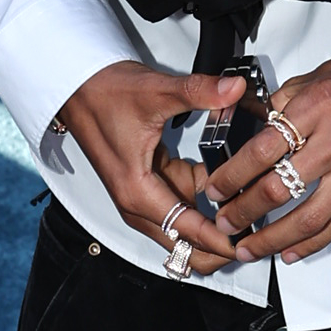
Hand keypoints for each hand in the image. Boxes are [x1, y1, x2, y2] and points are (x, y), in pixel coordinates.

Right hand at [59, 59, 254, 268]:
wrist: (76, 84)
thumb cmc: (103, 93)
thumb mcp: (155, 91)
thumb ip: (198, 92)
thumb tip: (233, 89)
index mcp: (137, 192)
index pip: (187, 231)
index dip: (221, 241)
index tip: (250, 244)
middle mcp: (137, 203)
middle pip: (184, 245)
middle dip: (219, 244)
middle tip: (254, 230)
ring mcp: (142, 196)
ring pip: (185, 226)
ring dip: (213, 219)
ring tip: (246, 200)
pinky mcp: (147, 185)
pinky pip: (182, 202)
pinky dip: (203, 196)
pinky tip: (223, 178)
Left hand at [201, 31, 330, 262]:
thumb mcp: (330, 69)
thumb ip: (294, 97)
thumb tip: (263, 117)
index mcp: (317, 107)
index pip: (260, 149)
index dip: (231, 174)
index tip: (214, 187)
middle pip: (276, 189)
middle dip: (243, 212)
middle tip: (224, 222)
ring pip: (307, 218)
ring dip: (272, 239)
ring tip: (249, 249)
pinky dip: (314, 242)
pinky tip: (293, 252)